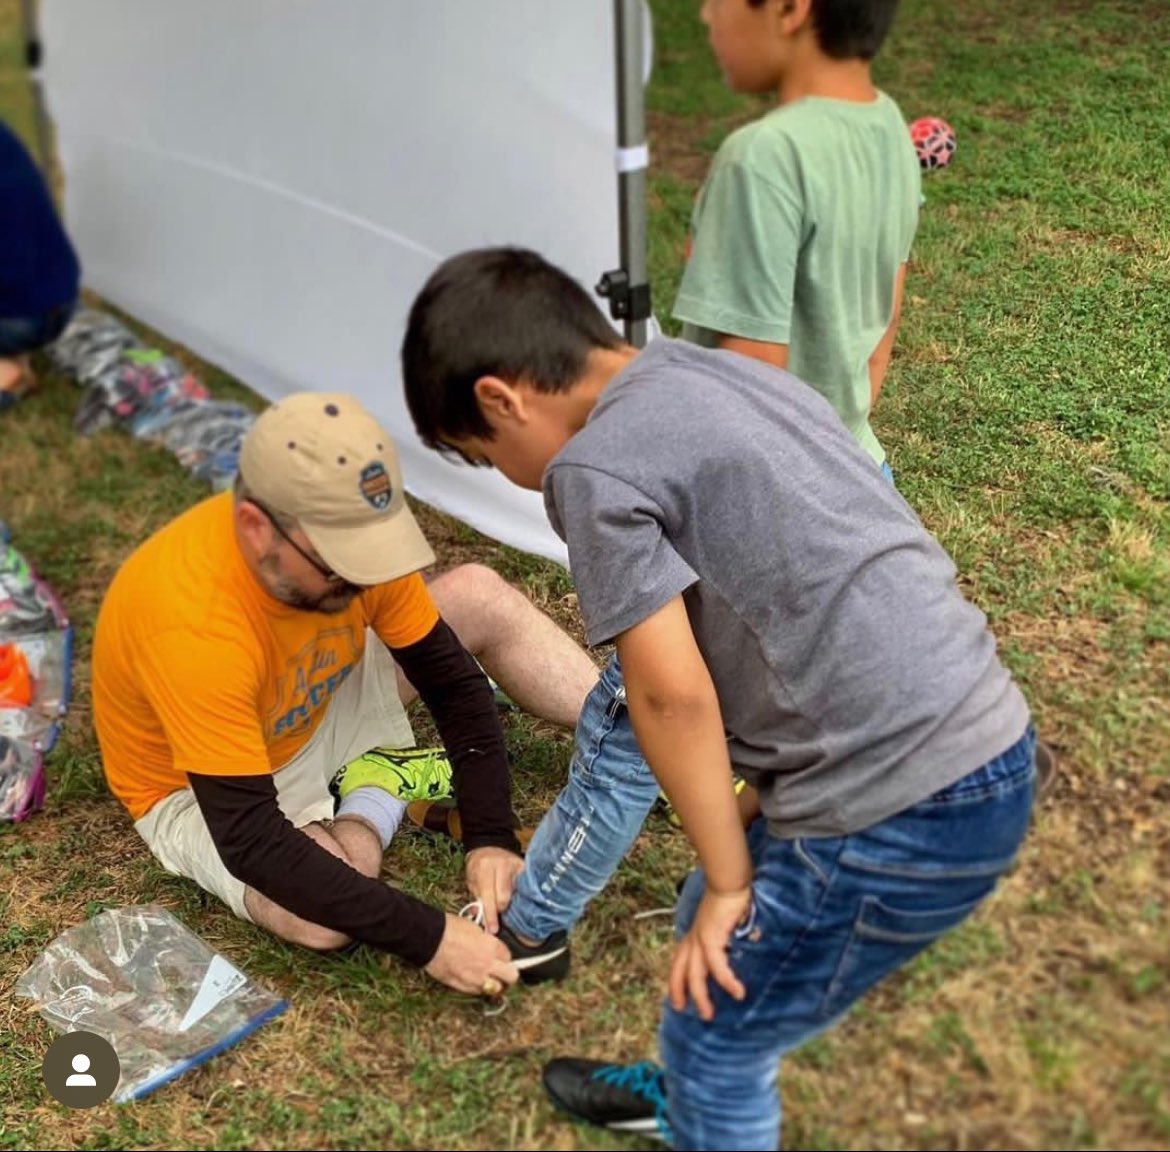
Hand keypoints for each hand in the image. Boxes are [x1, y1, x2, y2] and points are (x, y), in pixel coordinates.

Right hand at [424, 912, 518, 996]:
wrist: (429, 939)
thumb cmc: (449, 929)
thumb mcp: (474, 928)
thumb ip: (486, 940)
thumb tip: (490, 946)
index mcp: (492, 946)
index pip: (509, 957)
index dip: (504, 956)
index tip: (500, 957)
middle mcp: (488, 964)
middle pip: (511, 977)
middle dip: (508, 973)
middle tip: (502, 971)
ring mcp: (476, 978)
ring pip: (497, 989)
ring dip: (495, 984)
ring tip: (489, 978)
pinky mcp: (463, 987)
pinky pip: (478, 992)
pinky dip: (479, 988)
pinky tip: (474, 981)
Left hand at [465, 847, 523, 932]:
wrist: (489, 848)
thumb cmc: (478, 868)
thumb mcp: (472, 882)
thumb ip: (478, 900)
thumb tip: (484, 923)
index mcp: (485, 866)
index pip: (489, 895)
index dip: (491, 915)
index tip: (493, 929)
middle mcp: (502, 864)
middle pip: (505, 897)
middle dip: (500, 910)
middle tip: (497, 913)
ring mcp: (516, 864)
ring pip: (516, 894)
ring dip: (511, 903)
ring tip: (507, 904)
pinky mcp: (526, 867)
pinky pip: (525, 888)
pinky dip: (520, 897)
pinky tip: (517, 899)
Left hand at [668, 886, 751, 1020]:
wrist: (728, 881)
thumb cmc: (729, 897)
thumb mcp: (721, 921)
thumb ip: (721, 936)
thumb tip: (732, 951)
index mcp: (694, 934)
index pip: (679, 961)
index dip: (676, 982)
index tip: (677, 1000)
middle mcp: (693, 938)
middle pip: (681, 971)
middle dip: (682, 993)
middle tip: (688, 1012)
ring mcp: (700, 938)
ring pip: (694, 974)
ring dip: (700, 997)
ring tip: (709, 1014)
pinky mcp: (710, 938)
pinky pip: (716, 966)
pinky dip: (726, 981)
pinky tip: (737, 992)